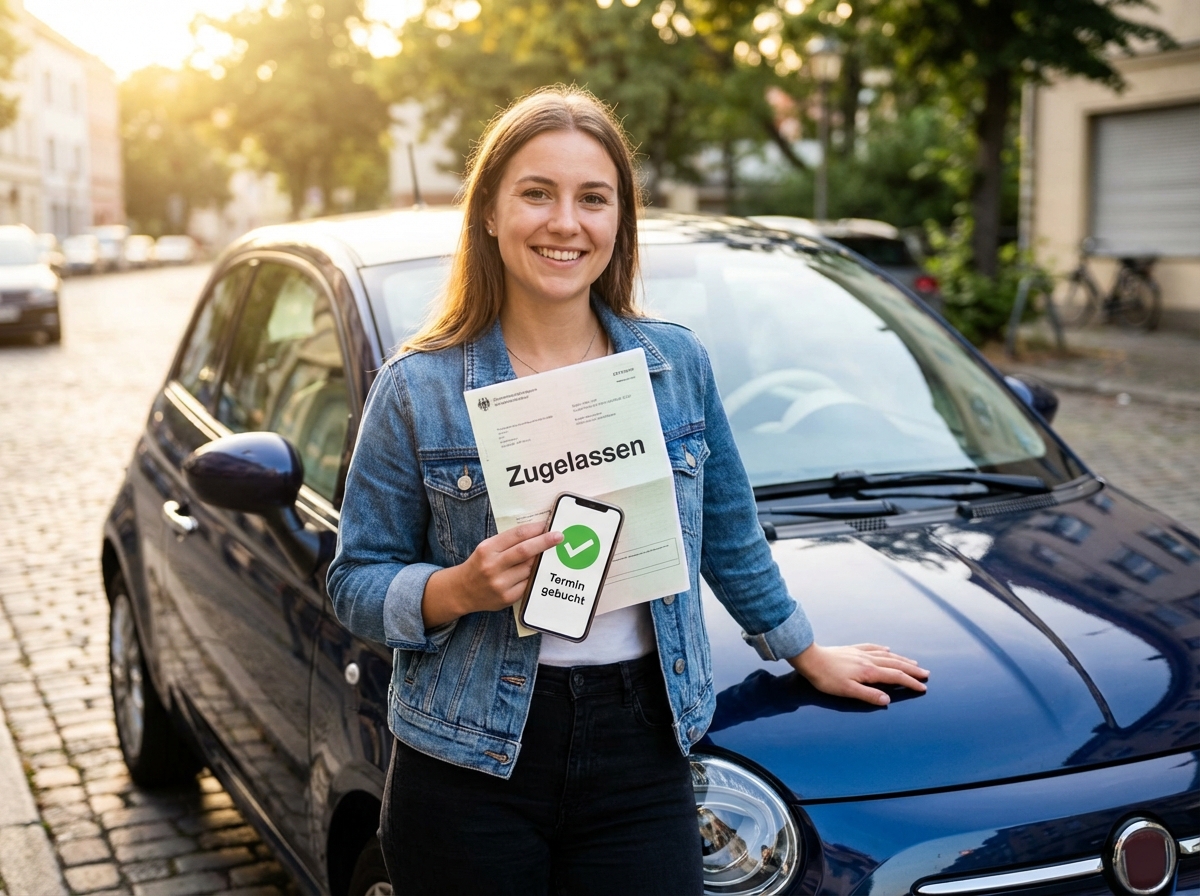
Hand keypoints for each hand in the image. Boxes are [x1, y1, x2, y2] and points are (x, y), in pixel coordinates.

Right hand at [422, 522, 561, 627]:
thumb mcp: (487, 548)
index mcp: (487, 549)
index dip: (534, 529)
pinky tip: (535, 572)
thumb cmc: (480, 565)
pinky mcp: (507, 597)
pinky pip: (528, 583)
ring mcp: (500, 584)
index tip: (547, 525)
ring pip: (529, 568)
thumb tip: (537, 534)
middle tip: (559, 536)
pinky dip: (533, 576)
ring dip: (539, 561)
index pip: (516, 535)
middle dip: (544, 542)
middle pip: (525, 551)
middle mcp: (492, 566)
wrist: (462, 591)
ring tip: (544, 556)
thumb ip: (508, 542)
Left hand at [787, 643, 927, 706]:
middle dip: (912, 670)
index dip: (910, 683)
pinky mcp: (852, 649)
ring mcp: (860, 653)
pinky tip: (887, 649)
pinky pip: (872, 647)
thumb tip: (888, 700)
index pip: (895, 677)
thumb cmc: (826, 678)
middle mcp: (868, 660)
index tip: (923, 687)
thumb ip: (868, 695)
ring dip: (902, 659)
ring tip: (913, 663)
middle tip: (926, 674)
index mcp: (869, 672)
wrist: (810, 658)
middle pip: (895, 664)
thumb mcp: (847, 690)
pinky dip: (883, 649)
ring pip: (886, 655)